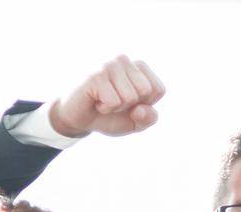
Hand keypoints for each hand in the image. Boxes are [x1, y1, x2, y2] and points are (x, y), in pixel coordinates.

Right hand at [49, 55, 166, 138]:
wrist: (82, 120)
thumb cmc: (112, 116)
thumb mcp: (137, 122)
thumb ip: (149, 118)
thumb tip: (140, 109)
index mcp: (138, 67)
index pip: (158, 89)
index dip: (146, 104)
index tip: (130, 102)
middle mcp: (124, 60)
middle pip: (145, 90)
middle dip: (131, 104)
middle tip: (115, 101)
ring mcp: (108, 65)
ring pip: (130, 96)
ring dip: (117, 107)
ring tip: (104, 100)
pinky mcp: (95, 75)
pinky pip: (113, 101)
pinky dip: (106, 108)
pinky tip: (96, 100)